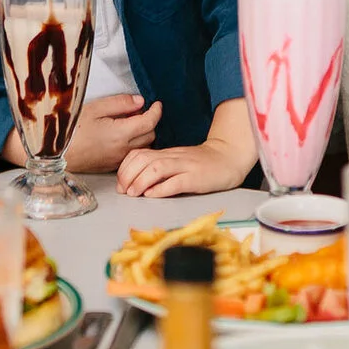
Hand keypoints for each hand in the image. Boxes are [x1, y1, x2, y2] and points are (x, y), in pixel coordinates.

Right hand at [63, 95, 161, 173]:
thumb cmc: (71, 129)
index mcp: (121, 133)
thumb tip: (140, 102)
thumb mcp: (95, 108)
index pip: (150, 122)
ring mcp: (119, 160)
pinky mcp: (112, 166)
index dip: (156, 111)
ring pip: (143, 147)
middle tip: (138, 112)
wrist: (55, 151)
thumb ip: (120, 103)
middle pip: (150, 135)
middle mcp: (123, 149)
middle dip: (149, 122)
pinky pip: (131, 155)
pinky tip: (121, 137)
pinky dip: (134, 145)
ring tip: (129, 124)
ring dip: (143, 135)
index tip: (156, 104)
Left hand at [114, 141, 251, 197]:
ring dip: (140, 181)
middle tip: (123, 190)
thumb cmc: (201, 163)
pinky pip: (175, 182)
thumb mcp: (176, 162)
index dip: (125, 168)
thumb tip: (135, 181)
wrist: (229, 157)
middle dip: (128, 175)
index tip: (120, 183)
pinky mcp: (196, 178)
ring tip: (133, 193)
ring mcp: (185, 167)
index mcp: (166, 154)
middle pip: (143, 160)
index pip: (138, 154)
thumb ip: (159, 167)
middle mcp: (173, 158)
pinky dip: (161, 189)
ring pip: (156, 169)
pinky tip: (152, 195)